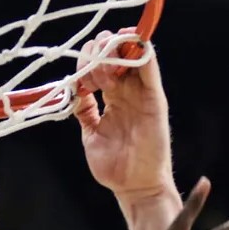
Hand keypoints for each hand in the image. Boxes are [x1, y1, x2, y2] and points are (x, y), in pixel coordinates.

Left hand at [74, 32, 173, 200]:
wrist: (134, 186)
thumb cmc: (115, 166)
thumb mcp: (91, 134)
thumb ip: (85, 112)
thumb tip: (74, 92)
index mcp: (113, 99)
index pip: (101, 66)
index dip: (87, 61)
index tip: (77, 77)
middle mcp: (127, 91)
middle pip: (114, 53)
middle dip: (97, 51)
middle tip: (90, 72)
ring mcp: (141, 92)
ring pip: (130, 52)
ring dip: (112, 49)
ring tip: (101, 71)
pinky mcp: (154, 96)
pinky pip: (149, 65)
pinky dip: (139, 49)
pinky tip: (125, 43)